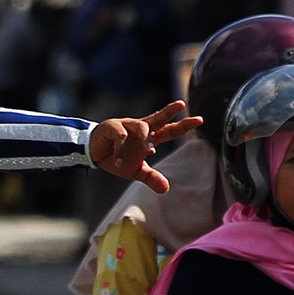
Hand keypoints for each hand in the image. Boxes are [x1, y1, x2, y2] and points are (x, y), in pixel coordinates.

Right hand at [87, 102, 204, 191]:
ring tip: (149, 152)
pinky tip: (118, 161)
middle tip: (182, 105)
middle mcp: (140, 128)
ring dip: (145, 139)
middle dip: (170, 112)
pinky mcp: (111, 127)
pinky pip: (120, 135)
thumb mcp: (136, 171)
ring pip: (141, 126)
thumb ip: (151, 177)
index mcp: (149, 136)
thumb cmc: (118, 158)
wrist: (93, 153)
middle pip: (158, 118)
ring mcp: (126, 125)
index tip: (199, 120)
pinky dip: (120, 149)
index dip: (183, 125)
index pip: (169, 130)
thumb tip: (166, 189)